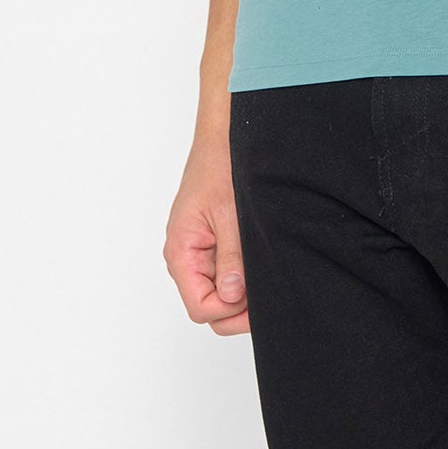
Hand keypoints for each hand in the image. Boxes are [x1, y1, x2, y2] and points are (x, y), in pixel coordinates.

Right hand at [163, 140, 250, 334]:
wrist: (223, 137)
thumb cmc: (219, 167)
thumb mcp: (230, 215)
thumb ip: (231, 258)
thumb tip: (232, 296)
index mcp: (181, 253)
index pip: (200, 308)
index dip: (228, 310)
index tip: (254, 299)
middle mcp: (185, 257)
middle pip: (208, 305)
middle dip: (236, 306)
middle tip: (265, 289)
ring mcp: (198, 251)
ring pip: (218, 290)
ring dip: (240, 289)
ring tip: (262, 269)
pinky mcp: (211, 243)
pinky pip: (224, 271)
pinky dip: (241, 272)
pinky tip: (256, 259)